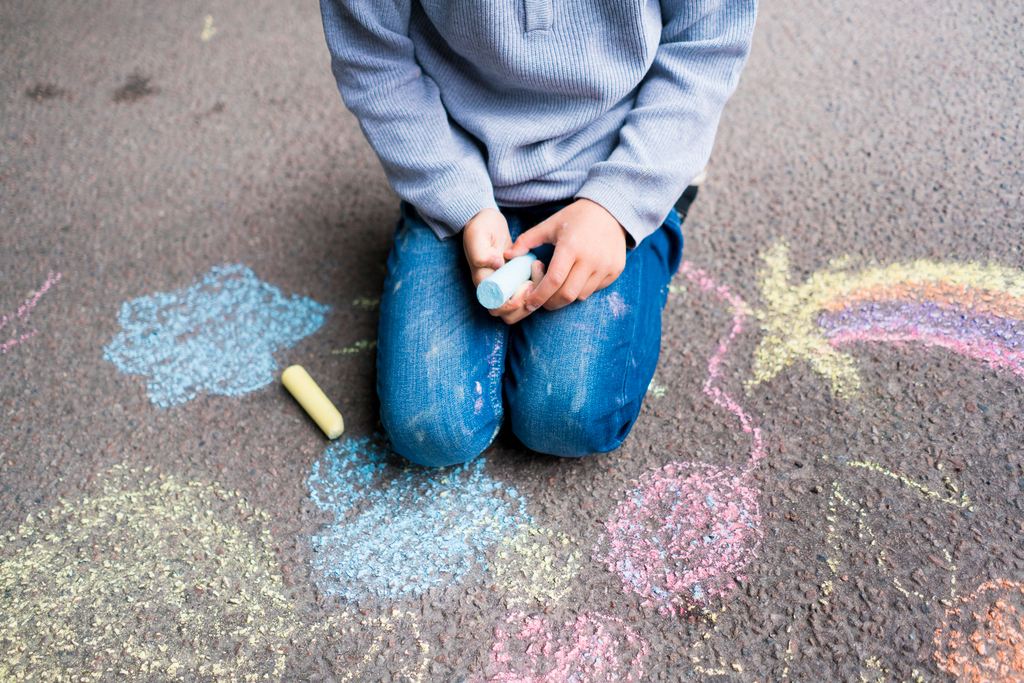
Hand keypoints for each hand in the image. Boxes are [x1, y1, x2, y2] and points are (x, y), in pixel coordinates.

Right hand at [463, 208, 544, 324]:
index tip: (525, 285)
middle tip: (534, 284)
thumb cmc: (480, 227)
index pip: (496, 307)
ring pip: (519, 309)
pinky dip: (537, 289)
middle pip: (508, 315)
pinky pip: (527, 295)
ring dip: (532, 299)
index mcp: (483, 283)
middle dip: (525, 306)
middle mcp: (493, 289)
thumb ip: (480, 252)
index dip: (513, 303)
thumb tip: (495, 265)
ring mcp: (505, 286)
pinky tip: (539, 269)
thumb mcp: (476, 235)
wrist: (487, 220)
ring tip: (537, 274)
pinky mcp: (515, 280)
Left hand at [504, 199, 626, 312]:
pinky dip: (583, 290)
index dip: (540, 296)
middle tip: (542, 301)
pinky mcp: (615, 271)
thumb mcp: (550, 225)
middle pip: (567, 295)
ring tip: (559, 287)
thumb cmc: (576, 218)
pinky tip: (577, 278)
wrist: (611, 211)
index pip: (553, 281)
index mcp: (570, 247)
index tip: (530, 303)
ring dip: (567, 296)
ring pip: (581, 295)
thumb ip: (527, 240)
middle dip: (551, 303)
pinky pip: (595, 289)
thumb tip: (507, 256)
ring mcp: (605, 266)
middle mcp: (590, 259)